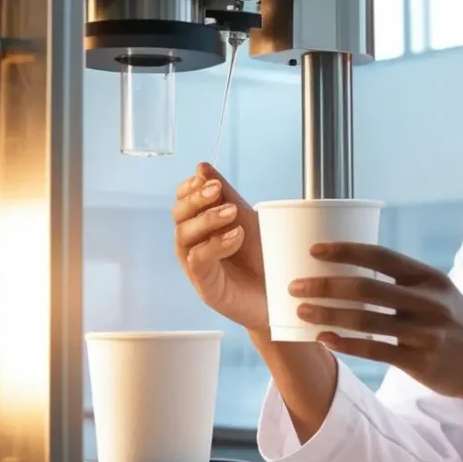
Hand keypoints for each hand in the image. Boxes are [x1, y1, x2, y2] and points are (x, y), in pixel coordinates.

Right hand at [172, 163, 267, 331]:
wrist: (283, 295)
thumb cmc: (265, 257)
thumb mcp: (248, 218)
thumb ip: (226, 194)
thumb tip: (201, 166)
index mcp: (202, 227)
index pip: (183, 202)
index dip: (189, 188)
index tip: (206, 179)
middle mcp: (195, 245)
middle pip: (178, 217)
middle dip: (196, 199)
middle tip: (217, 190)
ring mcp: (198, 267)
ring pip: (184, 237)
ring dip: (207, 219)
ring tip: (232, 213)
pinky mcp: (206, 287)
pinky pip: (198, 261)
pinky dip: (215, 245)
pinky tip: (235, 236)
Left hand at [288, 243, 462, 403]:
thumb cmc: (454, 323)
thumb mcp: (439, 292)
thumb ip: (404, 282)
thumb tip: (351, 270)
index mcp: (430, 277)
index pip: (382, 256)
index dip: (346, 251)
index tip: (314, 250)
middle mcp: (429, 302)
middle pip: (367, 288)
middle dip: (325, 285)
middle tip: (295, 286)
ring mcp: (426, 333)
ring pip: (366, 320)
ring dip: (328, 315)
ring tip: (301, 312)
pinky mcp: (421, 362)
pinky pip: (375, 350)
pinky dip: (346, 344)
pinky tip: (324, 340)